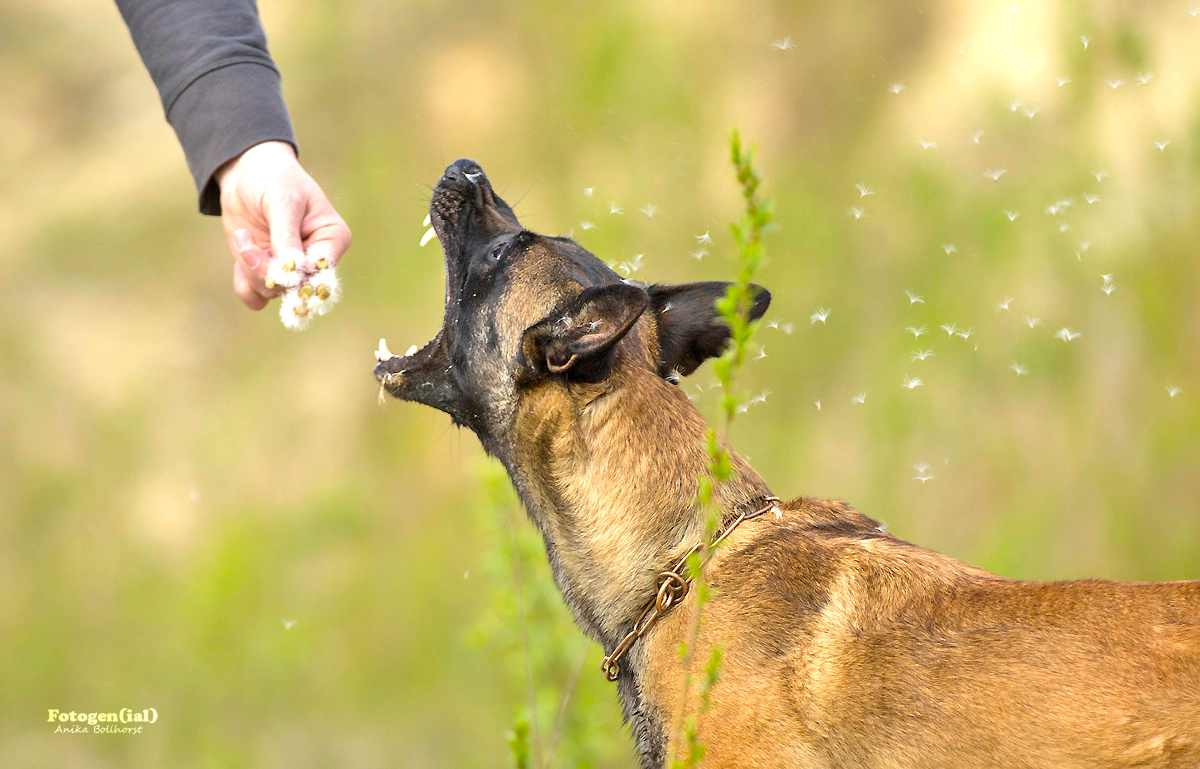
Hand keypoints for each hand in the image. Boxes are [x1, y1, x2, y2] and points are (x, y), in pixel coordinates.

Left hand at [215, 141, 351, 309]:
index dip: (297, 270)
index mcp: (332, 240)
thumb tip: (290, 271)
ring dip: (251, 270)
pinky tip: (241, 253)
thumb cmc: (274, 178)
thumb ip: (286, 236)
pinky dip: (244, 284)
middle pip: (296, 288)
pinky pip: (256, 297)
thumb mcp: (282, 200)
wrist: (247, 172)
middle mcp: (315, 260)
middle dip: (267, 271)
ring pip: (273, 292)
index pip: (322, 271)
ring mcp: (291, 269)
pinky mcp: (267, 273)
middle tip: (244, 241)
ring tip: (241, 236)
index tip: (275, 251)